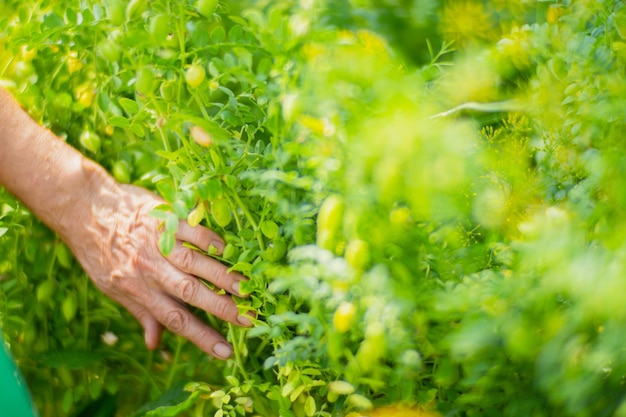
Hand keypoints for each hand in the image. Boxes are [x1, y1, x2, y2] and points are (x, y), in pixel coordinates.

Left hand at [63, 173, 249, 359]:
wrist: (84, 209)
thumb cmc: (98, 252)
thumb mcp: (111, 288)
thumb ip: (139, 313)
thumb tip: (154, 345)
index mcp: (138, 290)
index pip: (175, 320)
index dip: (201, 337)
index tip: (226, 351)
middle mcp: (150, 269)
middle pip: (191, 293)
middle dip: (222, 308)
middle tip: (249, 318)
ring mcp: (159, 242)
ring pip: (196, 263)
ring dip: (223, 276)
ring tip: (246, 289)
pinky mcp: (164, 218)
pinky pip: (192, 231)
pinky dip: (211, 241)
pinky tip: (227, 250)